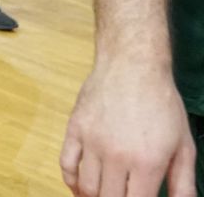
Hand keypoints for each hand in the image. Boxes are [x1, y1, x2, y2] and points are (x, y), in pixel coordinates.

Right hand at [61, 60, 196, 196]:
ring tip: (103, 196)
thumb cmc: (162, 104)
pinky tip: (79, 188)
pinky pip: (66, 164)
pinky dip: (70, 181)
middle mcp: (116, 156)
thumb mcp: (184, 145)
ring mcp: (91, 142)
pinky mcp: (75, 129)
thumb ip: (184, 182)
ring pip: (86, 186)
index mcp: (147, 163)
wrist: (132, 66)